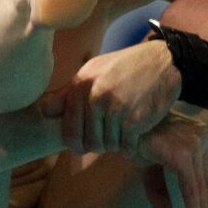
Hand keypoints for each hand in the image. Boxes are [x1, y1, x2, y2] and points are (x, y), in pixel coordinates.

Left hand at [48, 41, 180, 154]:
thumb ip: (68, 93)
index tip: (86, 143)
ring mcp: (115, 108)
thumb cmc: (126, 67)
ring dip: (118, 144)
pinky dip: (132, 146)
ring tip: (125, 130)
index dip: (78, 143)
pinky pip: (127, 147)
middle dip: (100, 144)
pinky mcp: (135, 119)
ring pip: (109, 146)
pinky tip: (137, 134)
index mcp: (81, 84)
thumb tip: (43, 109)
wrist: (164, 61)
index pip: (69, 131)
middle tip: (111, 135)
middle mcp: (95, 96)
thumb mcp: (94, 71)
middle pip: (90, 143)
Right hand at [133, 112, 207, 207]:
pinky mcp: (183, 153)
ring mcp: (193, 143)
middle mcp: (201, 136)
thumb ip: (159, 189)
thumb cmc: (130, 138)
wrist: (116, 122)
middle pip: (205, 182)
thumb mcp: (148, 165)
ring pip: (200, 187)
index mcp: (197, 136)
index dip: (203, 202)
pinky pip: (191, 187)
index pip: (202, 176)